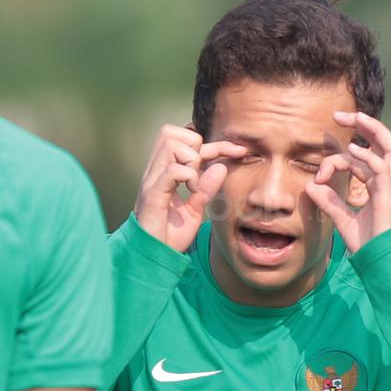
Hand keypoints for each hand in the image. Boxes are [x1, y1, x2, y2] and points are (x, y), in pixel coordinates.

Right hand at [134, 124, 246, 251]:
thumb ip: (206, 188)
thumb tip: (221, 166)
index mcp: (163, 173)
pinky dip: (188, 175)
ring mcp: (151, 180)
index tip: (238, 151)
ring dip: (191, 159)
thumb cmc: (170, 235)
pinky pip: (172, 169)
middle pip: (170, 132)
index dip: (215, 143)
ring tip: (195, 184)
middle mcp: (155, 172)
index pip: (186, 142)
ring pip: (170, 144)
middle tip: (202, 172)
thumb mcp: (195, 209)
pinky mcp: (152, 194)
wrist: (153, 257)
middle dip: (195, 145)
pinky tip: (191, 191)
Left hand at [304, 111, 390, 252]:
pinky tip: (352, 152)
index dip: (343, 155)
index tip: (321, 166)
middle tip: (342, 115)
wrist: (384, 265)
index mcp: (382, 187)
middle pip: (387, 144)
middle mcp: (390, 184)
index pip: (368, 157)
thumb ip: (330, 203)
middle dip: (367, 125)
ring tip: (354, 118)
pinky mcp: (389, 197)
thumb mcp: (344, 220)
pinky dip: (367, 157)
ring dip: (373, 130)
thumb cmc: (370, 246)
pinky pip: (381, 168)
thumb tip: (311, 186)